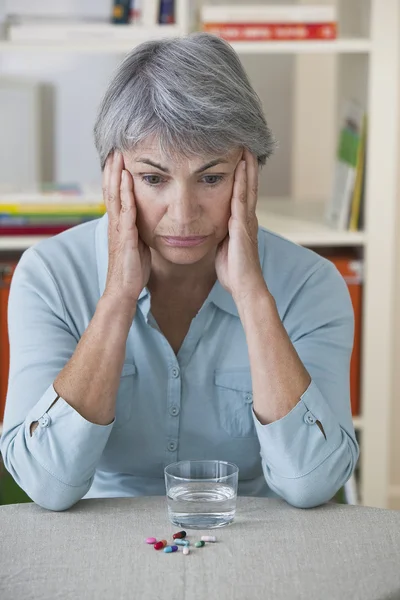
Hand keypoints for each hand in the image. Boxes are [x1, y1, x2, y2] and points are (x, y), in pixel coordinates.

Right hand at [102, 150, 150, 306]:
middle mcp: (115, 224)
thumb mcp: (137, 245)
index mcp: (119, 225)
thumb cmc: (132, 270)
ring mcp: (118, 230)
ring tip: (118, 156)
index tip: (119, 158)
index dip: (115, 177)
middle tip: (115, 149)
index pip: (115, 195)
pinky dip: (125, 194)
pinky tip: (127, 180)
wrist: (124, 291)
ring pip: (115, 197)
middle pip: (111, 191)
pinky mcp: (125, 238)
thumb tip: (149, 222)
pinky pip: (125, 212)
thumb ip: (139, 231)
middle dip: (112, 169)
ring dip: (116, 176)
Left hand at [215, 148, 265, 306]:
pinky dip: (242, 183)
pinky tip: (241, 169)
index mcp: (241, 222)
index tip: (238, 156)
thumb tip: (211, 227)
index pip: (241, 193)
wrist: (245, 287)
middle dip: (247, 165)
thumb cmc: (233, 271)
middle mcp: (247, 218)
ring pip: (247, 188)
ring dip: (247, 168)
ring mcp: (246, 221)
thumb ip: (221, 234)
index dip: (241, 175)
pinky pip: (241, 200)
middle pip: (248, 186)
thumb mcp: (223, 247)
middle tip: (245, 143)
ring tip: (245, 148)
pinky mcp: (242, 227)